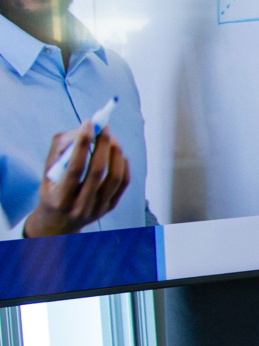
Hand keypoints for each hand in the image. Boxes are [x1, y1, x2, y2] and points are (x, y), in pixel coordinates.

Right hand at [25, 123, 128, 237]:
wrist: (59, 222)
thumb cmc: (52, 190)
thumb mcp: (47, 172)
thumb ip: (60, 150)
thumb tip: (83, 129)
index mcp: (60, 198)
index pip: (75, 168)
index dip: (83, 144)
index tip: (88, 123)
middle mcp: (81, 206)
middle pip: (98, 171)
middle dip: (102, 144)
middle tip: (103, 126)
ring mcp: (98, 208)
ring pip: (114, 177)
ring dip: (115, 153)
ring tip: (111, 138)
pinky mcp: (110, 207)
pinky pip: (123, 183)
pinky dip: (123, 165)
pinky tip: (119, 154)